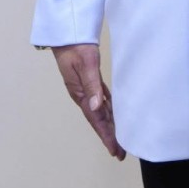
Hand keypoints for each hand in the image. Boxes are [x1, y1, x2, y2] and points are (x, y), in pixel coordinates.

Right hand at [52, 44, 125, 160]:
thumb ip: (92, 84)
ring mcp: (86, 89)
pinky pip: (101, 99)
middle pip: (98, 119)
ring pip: (100, 111)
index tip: (114, 150)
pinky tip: (114, 115)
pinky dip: (108, 110)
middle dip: (109, 136)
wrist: (68, 34)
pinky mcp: (90, 81)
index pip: (95, 119)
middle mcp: (83, 95)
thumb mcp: (85, 64)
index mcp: (80, 94)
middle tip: (120, 153)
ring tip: (120, 139)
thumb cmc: (76, 47)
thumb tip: (96, 107)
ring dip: (109, 125)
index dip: (105, 135)